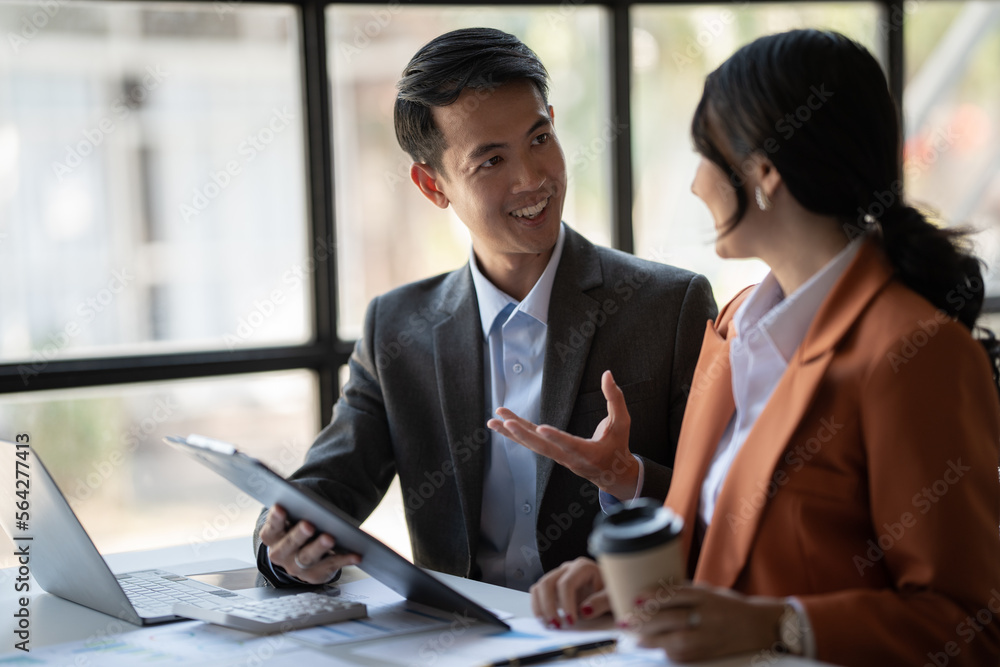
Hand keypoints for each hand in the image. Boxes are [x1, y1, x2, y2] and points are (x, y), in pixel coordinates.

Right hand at [258, 504, 360, 584]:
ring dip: (319, 547)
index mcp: (272, 537)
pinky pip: (330, 566)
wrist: (299, 556)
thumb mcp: (292, 520)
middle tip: (308, 525)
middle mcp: (281, 554)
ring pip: (307, 557)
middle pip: (289, 545)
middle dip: (298, 534)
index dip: (274, 519)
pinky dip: (344, 560)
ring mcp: (296, 567)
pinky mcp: (315, 575)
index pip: (270, 528)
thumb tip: (308, 501)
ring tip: (330, 538)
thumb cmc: (297, 529)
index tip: (280, 508)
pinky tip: (355, 555)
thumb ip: (295, 511)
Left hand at [487, 370, 638, 499]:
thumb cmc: (618, 446)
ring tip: (493, 421)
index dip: (556, 437)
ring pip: (532, 446)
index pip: (570, 445)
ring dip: (512, 434)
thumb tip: (608, 374)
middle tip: (507, 423)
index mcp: (588, 453)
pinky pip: (530, 443)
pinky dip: (515, 434)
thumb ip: (615, 399)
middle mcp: (568, 458)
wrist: (612, 474)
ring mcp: (557, 457)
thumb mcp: (622, 423)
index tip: (541, 429)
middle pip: (542, 448)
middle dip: (523, 435)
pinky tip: (501, 424)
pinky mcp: (551, 452)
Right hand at [529, 557, 610, 627]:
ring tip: (549, 625)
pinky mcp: (553, 587)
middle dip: (548, 606)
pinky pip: (538, 593)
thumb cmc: (613, 591)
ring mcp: (558, 576)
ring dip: (540, 607)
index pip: (566, 583)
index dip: (566, 603)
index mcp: (583, 567)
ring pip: (539, 587)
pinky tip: (546, 620)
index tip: (570, 620)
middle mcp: (567, 569)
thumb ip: (601, 601)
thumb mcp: (613, 596)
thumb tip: (584, 610)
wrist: (612, 590)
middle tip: (556, 625)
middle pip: (547, 583)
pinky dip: (538, 607)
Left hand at [627, 584, 784, 662]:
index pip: (677, 595)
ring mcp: (709, 639)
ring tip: (633, 634)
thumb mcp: (708, 593)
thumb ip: (683, 593)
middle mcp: (709, 617)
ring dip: (650, 638)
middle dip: (646, 621)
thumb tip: (649, 593)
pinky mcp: (707, 655)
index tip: (636, 597)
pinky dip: (663, 649)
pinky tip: (651, 645)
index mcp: (708, 597)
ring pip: (674, 641)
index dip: (654, 596)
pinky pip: (681, 654)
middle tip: (626, 619)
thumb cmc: (728, 606)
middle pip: (672, 619)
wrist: (759, 627)